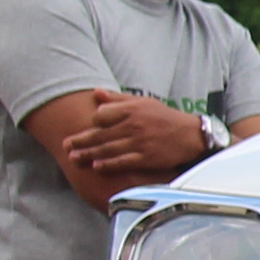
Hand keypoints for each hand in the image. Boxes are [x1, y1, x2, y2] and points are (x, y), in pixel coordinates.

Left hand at [50, 93, 215, 194]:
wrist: (193, 136)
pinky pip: (122, 162)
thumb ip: (118, 99)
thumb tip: (95, 93)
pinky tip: (97, 166)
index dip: (92, 122)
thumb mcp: (144, 102)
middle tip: (66, 146)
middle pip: (99, 134)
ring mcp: (139, 143)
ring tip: (74, 158)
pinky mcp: (146, 158)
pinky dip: (108, 164)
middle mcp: (133, 125)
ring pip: (107, 149)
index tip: (87, 127)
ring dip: (88, 154)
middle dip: (80, 141)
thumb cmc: (166, 118)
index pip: (101, 115)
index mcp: (132, 110)